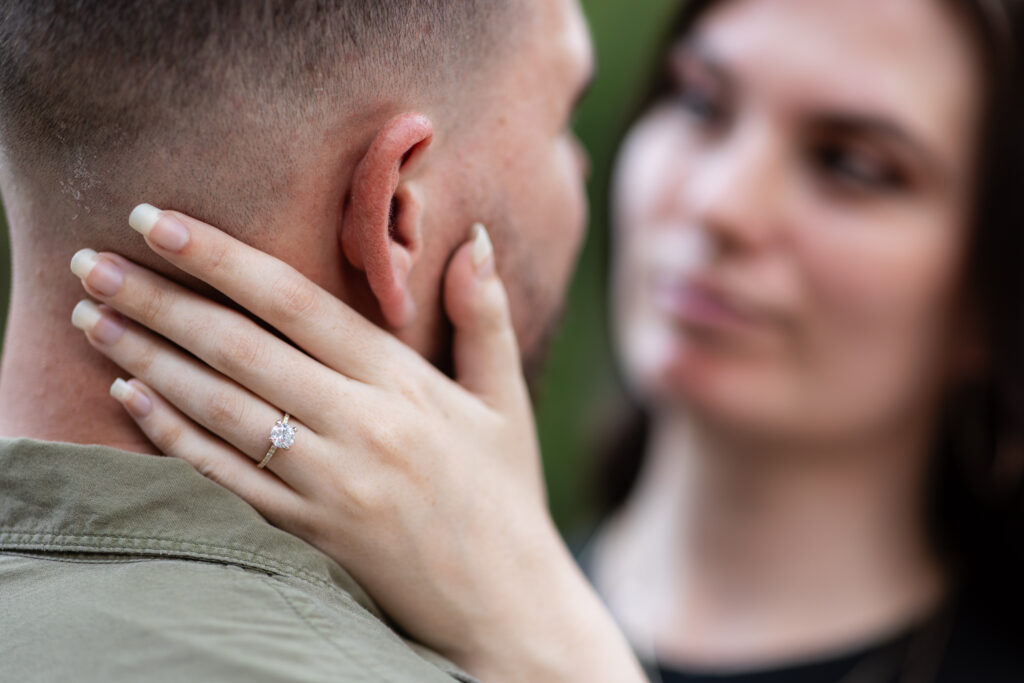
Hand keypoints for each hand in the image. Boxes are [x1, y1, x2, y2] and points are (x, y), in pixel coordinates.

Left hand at [69, 205, 644, 682]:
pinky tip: (131, 398)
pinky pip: (225, 477)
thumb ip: (486, 316)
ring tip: (91, 319)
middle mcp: (359, 428)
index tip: (156, 222)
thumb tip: (473, 238)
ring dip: (147, 360)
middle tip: (90, 263)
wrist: (503, 603)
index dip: (221, 259)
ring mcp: (327, 484)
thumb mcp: (504, 401)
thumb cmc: (503, 494)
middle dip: (158, 300)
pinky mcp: (306, 532)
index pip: (296, 304)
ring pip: (219, 409)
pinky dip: (172, 436)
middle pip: (240, 350)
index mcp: (404, 385)